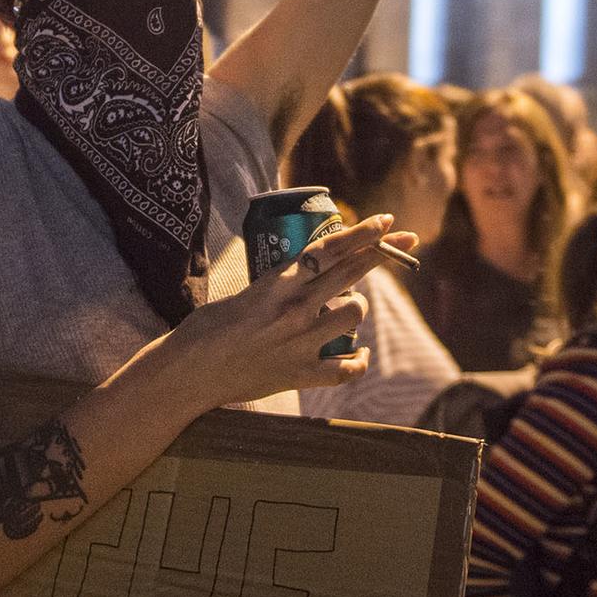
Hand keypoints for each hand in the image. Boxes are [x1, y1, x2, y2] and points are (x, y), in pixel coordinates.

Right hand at [162, 216, 422, 411]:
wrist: (189, 373)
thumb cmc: (206, 329)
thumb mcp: (244, 293)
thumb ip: (279, 285)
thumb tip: (307, 275)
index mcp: (278, 284)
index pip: (329, 250)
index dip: (362, 234)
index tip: (385, 220)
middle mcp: (295, 310)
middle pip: (352, 273)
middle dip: (383, 252)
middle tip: (408, 238)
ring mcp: (302, 344)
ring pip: (355, 314)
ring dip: (356, 308)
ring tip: (345, 309)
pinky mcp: (301, 376)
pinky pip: (349, 367)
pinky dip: (358, 360)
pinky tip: (358, 354)